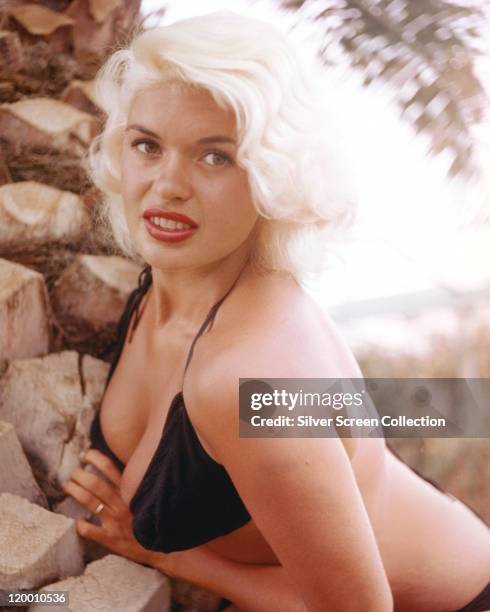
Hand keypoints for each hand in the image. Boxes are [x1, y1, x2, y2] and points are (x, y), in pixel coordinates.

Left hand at [62, 448, 156, 567]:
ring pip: (90, 502)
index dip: (95, 458)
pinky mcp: (110, 538)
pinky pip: (89, 530)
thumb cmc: (149, 519)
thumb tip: (114, 469)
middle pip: (95, 484)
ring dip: (75, 491)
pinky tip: (78, 521)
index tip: (85, 454)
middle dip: (80, 475)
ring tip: (67, 486)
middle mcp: (121, 503)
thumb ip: (130, 485)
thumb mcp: (143, 497)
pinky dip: (80, 524)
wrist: (159, 547)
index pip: (110, 469)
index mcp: (130, 491)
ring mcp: (115, 521)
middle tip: (72, 473)